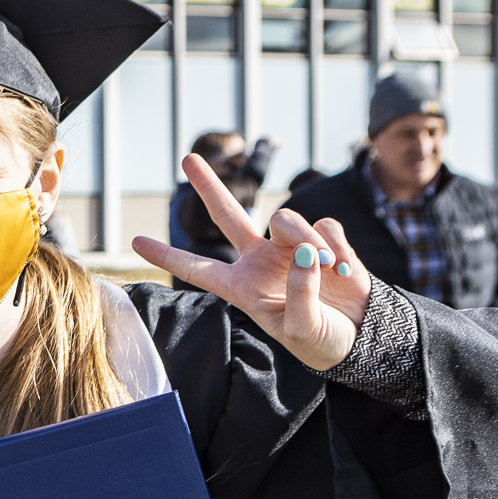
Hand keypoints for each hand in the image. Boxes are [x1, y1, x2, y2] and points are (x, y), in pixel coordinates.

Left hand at [134, 154, 370, 370]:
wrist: (362, 335)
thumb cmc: (322, 340)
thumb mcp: (302, 328)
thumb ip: (299, 293)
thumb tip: (305, 255)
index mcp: (241, 287)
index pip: (197, 269)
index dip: (167, 256)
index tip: (135, 242)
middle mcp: (259, 261)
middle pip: (228, 216)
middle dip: (209, 186)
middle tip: (189, 158)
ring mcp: (289, 247)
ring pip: (286, 219)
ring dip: (307, 239)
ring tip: (327, 269)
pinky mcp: (323, 238)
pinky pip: (325, 225)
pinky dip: (335, 244)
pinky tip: (342, 269)